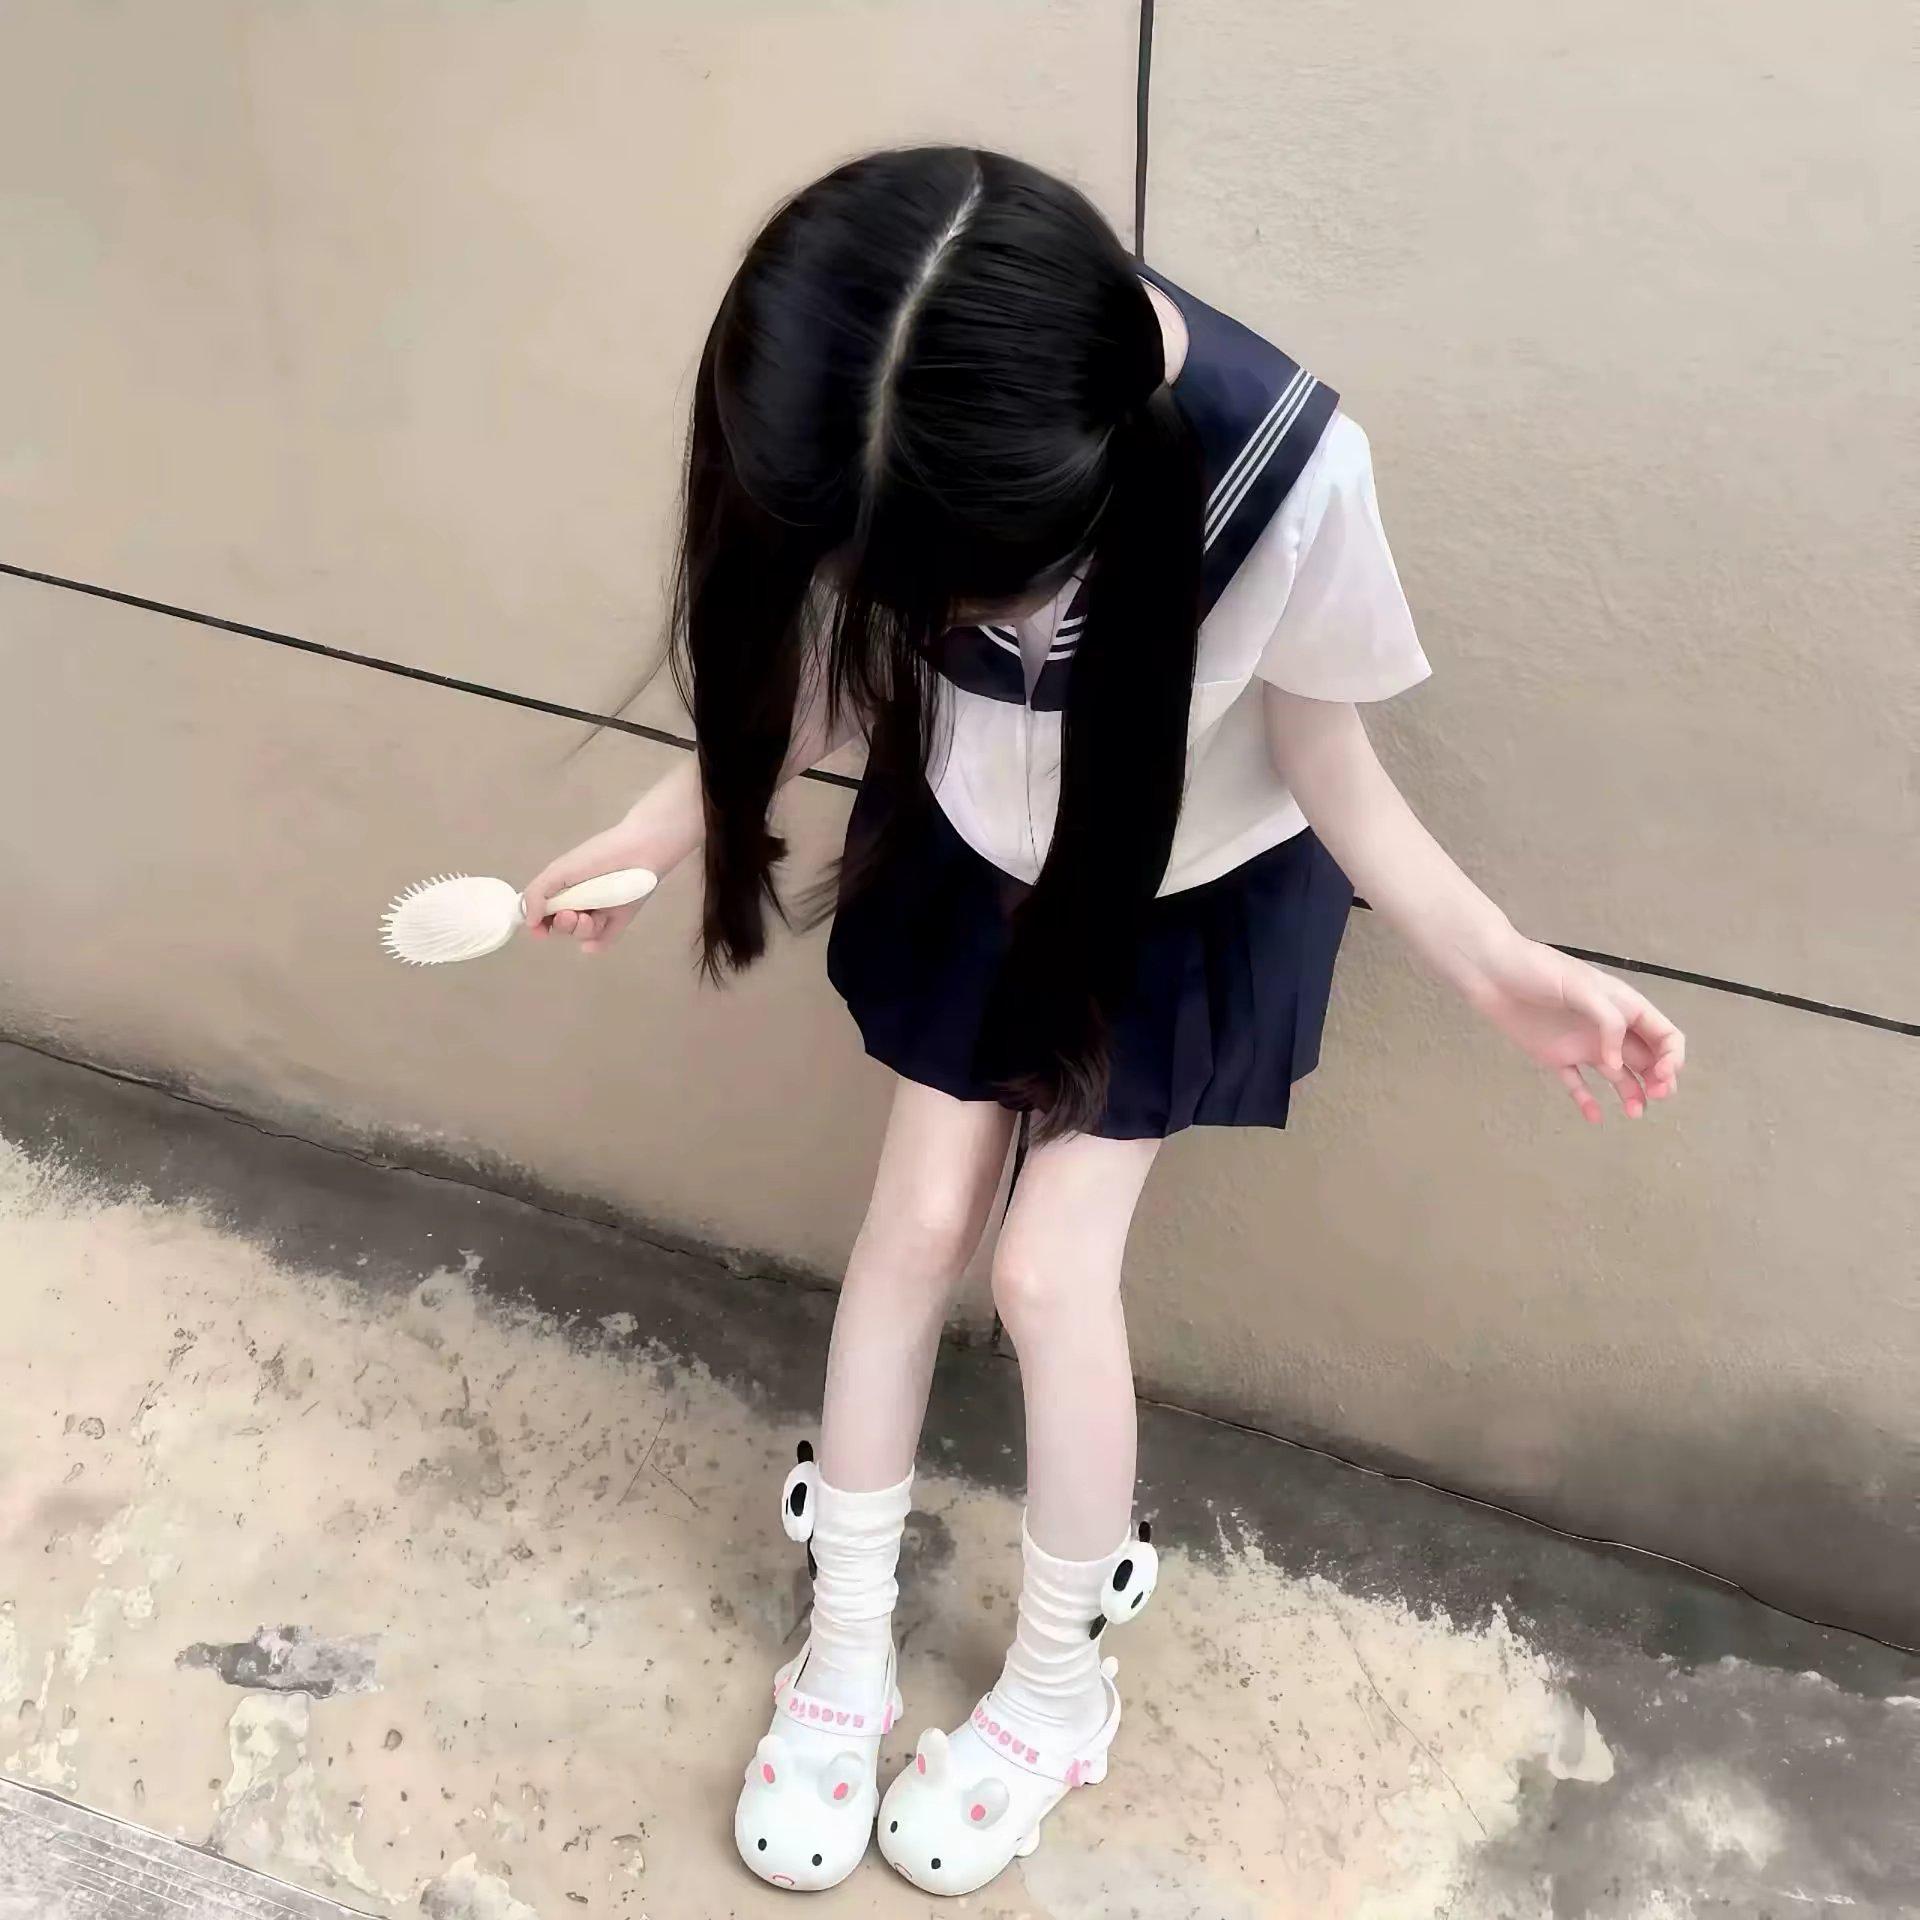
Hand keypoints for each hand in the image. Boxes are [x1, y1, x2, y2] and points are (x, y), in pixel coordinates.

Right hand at [522, 816, 658, 954]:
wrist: (641, 850)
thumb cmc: (598, 855)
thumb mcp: (560, 870)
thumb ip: (538, 894)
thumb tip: (527, 921)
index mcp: (563, 888)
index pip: (545, 913)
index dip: (539, 924)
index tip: (539, 929)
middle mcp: (580, 901)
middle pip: (563, 927)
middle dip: (563, 925)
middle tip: (570, 914)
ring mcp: (600, 912)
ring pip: (583, 934)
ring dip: (580, 930)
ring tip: (588, 917)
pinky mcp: (620, 920)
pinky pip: (604, 940)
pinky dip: (597, 943)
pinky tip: (592, 943)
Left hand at [1464, 933, 1685, 1122]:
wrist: (1491, 973)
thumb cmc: (1538, 970)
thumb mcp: (1581, 987)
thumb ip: (1607, 1022)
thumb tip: (1616, 1064)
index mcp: (1624, 1006)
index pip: (1665, 1035)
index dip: (1672, 1057)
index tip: (1661, 1075)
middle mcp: (1608, 1028)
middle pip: (1647, 1059)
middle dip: (1658, 1080)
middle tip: (1653, 1096)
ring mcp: (1582, 1044)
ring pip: (1618, 1075)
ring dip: (1631, 1094)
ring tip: (1632, 1113)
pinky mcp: (1556, 1057)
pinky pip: (1577, 1084)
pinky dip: (1587, 1101)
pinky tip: (1594, 1116)